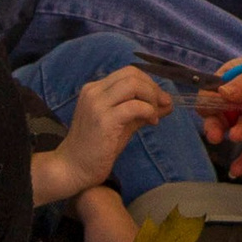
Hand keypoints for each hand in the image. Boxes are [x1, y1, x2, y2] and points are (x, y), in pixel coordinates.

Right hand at [37, 65, 170, 201]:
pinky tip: (152, 122)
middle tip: (163, 105)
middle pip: (131, 74)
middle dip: (153, 88)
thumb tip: (168, 103)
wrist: (72, 168)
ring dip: (151, 97)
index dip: (148, 82)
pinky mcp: (104, 120)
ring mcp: (97, 104)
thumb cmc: (96, 148)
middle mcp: (94, 91)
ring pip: (133, 85)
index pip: (127, 73)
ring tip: (155, 115)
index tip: (160, 99)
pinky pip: (133, 106)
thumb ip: (142, 111)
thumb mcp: (121, 124)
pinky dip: (148, 111)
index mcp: (95, 89)